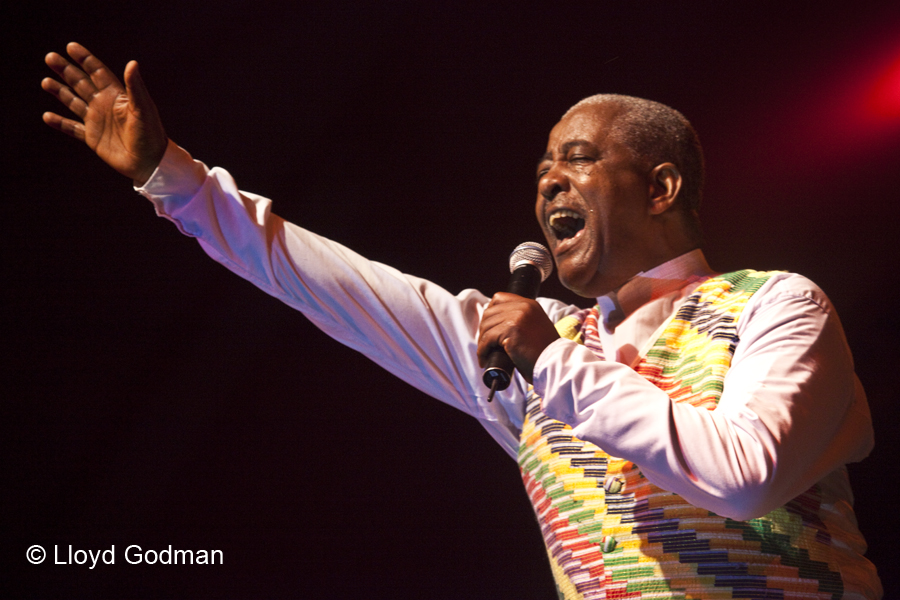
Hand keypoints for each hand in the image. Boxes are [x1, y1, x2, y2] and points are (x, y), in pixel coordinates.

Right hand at [42, 42, 166, 184]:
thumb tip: (132, 63)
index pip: (97, 72)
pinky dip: (60, 123)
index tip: (70, 46)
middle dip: (66, 70)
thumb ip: (135, 87)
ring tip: (45, 82)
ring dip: (60, 92)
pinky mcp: (92, 138)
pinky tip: (47, 116)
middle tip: (50, 57)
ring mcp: (97, 121)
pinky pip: (72, 128)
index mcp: (116, 95)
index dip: (85, 59)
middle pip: (81, 83)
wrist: (149, 163)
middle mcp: (104, 105)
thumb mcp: (143, 109)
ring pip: (73, 102)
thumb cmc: (150, 134)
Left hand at [477, 293, 559, 382]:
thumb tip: (496, 324)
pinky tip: (484, 359)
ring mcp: (517, 317)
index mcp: (529, 304)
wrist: (555, 364)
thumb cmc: (544, 352)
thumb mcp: (535, 328)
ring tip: (484, 353)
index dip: (490, 312)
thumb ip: (521, 320)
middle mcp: (523, 307)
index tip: (488, 327)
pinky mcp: (511, 331)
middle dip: (484, 329)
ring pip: (486, 325)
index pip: (499, 298)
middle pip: (489, 312)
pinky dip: (482, 351)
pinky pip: (487, 339)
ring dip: (482, 341)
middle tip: (485, 344)